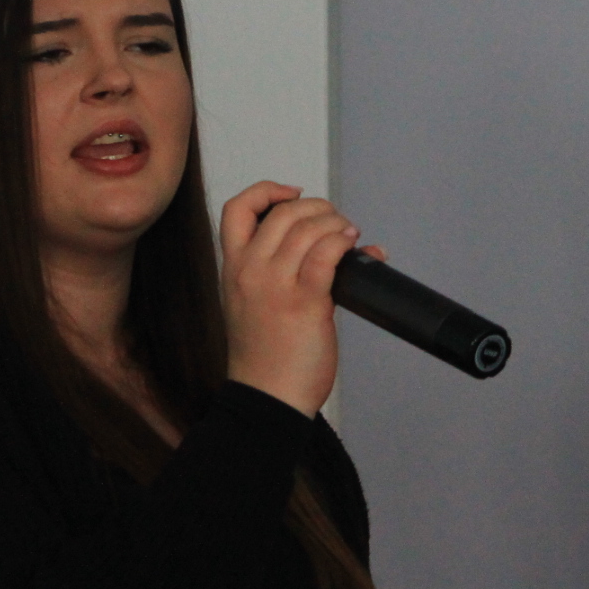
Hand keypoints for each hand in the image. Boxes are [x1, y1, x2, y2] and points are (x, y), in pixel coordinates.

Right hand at [218, 181, 366, 417]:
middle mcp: (250, 270)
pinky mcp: (305, 301)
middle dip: (318, 208)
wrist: (268, 397)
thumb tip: (335, 246)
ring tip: (349, 235)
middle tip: (335, 223)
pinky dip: (345, 242)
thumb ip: (285, 272)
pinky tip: (355, 247)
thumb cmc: (266, 358)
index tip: (292, 195)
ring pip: (309, 226)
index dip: (267, 190)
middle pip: (284, 211)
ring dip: (337, 223)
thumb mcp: (256, 304)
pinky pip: (328, 252)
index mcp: (234, 269)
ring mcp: (276, 285)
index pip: (237, 208)